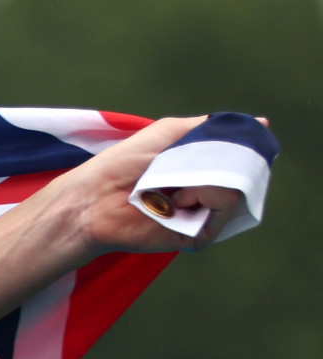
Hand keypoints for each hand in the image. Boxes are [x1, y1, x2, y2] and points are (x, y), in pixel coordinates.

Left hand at [56, 116, 249, 254]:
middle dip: (225, 160)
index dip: (241, 148)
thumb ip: (213, 128)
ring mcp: (203, 215)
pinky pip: (223, 210)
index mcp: (201, 170)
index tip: (233, 140)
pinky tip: (177, 200)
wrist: (96, 197)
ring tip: (174, 184)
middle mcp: (206, 193)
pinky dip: (204, 195)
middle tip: (189, 162)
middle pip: (245, 174)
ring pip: (237, 190)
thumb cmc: (125, 163)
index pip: (241, 159)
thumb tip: (261, 124)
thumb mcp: (172, 132)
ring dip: (209, 178)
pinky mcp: (198, 235)